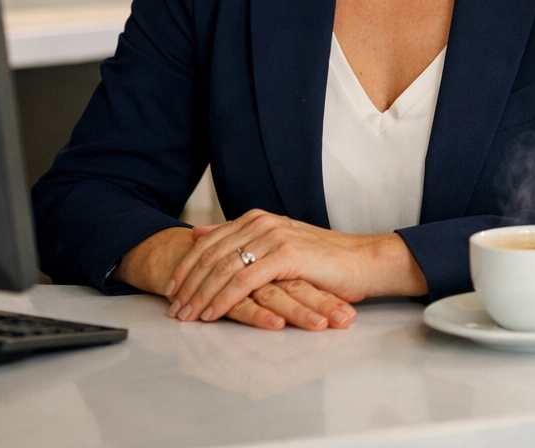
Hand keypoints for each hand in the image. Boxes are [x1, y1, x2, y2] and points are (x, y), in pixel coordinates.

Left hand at [115, 226, 365, 331]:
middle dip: (188, 285)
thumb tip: (200, 233)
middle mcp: (262, 223)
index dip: (186, 266)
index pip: (209, 242)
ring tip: (188, 316)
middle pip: (211, 255)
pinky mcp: (286, 256)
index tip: (171, 289)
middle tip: (174, 309)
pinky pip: (244, 281)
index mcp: (257, 219)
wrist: (363, 261)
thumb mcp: (277, 244)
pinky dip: (224, 299)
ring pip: (223, 268)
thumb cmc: (323, 261)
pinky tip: (213, 314)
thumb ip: (240, 239)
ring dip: (201, 295)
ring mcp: (274, 237)